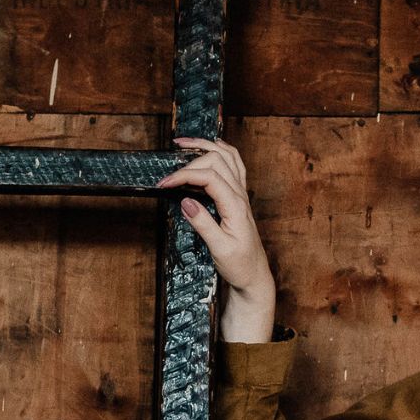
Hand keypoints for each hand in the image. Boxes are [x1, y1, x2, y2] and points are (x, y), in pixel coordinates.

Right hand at [155, 136, 275, 306]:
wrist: (254, 276)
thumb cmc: (239, 266)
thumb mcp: (220, 249)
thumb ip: (203, 224)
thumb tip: (185, 202)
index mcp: (236, 206)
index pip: (208, 178)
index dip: (184, 176)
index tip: (164, 184)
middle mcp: (241, 196)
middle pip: (215, 161)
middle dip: (189, 162)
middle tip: (168, 175)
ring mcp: (242, 195)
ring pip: (226, 157)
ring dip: (205, 146)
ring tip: (183, 143)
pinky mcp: (239, 198)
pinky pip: (235, 166)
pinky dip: (222, 152)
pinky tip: (212, 146)